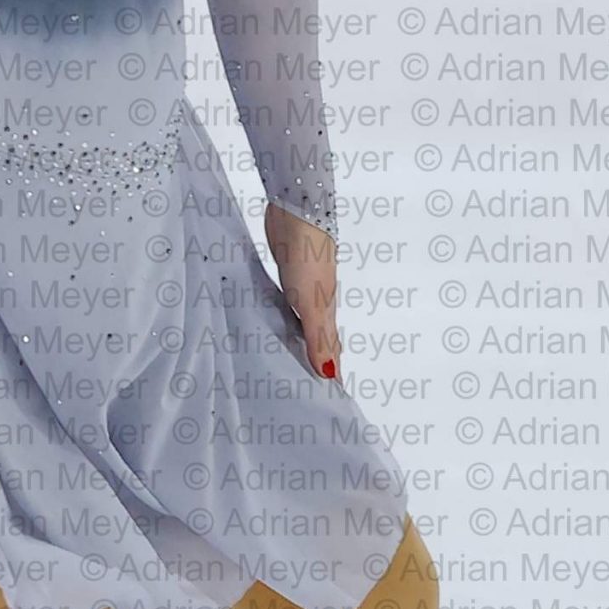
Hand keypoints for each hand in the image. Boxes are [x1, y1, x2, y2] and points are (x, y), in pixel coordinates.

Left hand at [264, 203, 340, 382]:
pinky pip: (289, 304)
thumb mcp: (312, 303)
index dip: (332, 371)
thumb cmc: (307, 256)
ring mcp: (304, 286)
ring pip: (304, 320)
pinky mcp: (289, 273)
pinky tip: (275, 320)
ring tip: (290, 360)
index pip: (332, 349)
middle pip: (320, 336)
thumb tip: (329, 374)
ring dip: (300, 340)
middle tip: (308, 384)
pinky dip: (286, 318)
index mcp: (328, 311)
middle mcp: (319, 301)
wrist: (297, 212)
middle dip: (317, 359)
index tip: (329, 396)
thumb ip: (319, 338)